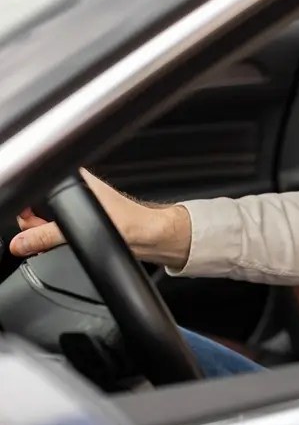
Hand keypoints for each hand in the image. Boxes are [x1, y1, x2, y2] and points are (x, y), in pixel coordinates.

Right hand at [11, 169, 192, 268]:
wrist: (151, 237)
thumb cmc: (131, 222)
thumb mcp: (82, 228)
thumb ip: (48, 235)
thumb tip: (22, 242)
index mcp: (78, 180)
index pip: (41, 187)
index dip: (29, 205)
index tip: (27, 219)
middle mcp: (78, 189)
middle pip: (39, 206)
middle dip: (35, 223)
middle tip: (42, 235)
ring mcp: (80, 206)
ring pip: (48, 219)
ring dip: (45, 232)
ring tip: (55, 240)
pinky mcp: (83, 221)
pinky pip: (58, 229)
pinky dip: (54, 238)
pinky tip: (60, 244)